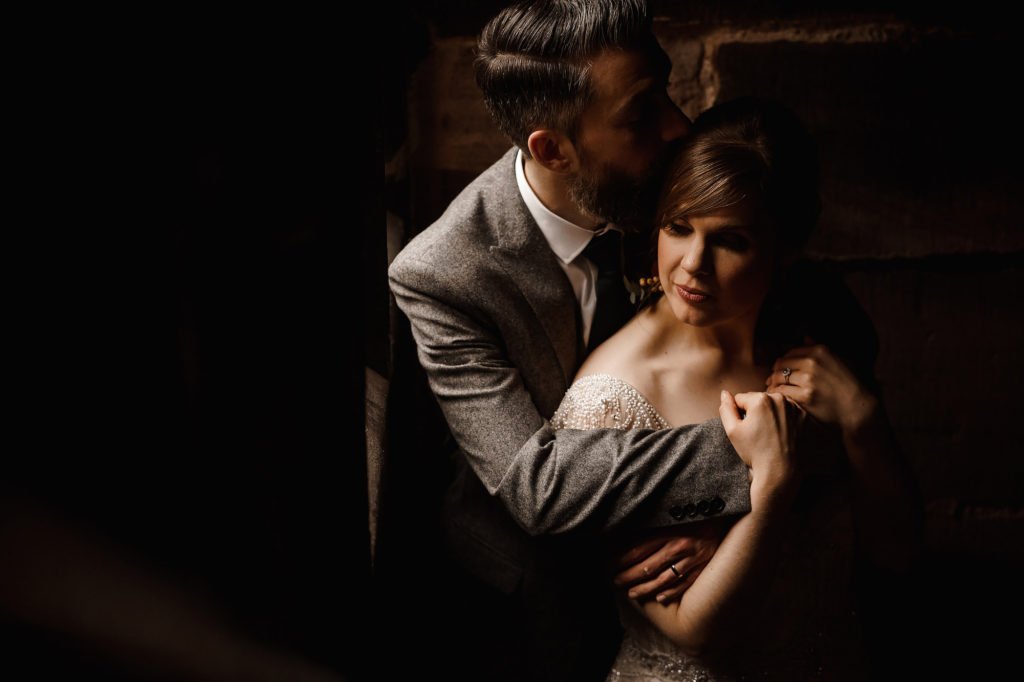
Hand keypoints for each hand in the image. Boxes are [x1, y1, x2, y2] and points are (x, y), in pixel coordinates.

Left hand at [610, 522, 724, 602]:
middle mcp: (678, 547)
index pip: (637, 550)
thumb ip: (651, 525)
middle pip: (646, 568)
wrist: (725, 514)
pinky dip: (670, 593)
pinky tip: (659, 598)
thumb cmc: (693, 512)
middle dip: (627, 577)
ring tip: (631, 593)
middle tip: (615, 582)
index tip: (608, 564)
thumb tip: (625, 535)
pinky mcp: (703, 568)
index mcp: (667, 531)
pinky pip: (684, 585)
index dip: (620, 560)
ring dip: (644, 589)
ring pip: (662, 580)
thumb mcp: (670, 514)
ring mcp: (692, 560)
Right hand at [719, 389, 804, 506]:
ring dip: (771, 416)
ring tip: (770, 436)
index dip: (739, 414)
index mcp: (761, 399)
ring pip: (774, 406)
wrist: (781, 472)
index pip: (741, 399)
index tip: (746, 429)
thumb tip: (725, 393)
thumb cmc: (755, 452)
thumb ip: (726, 408)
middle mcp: (780, 399)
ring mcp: (795, 408)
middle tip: (758, 434)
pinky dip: (785, 421)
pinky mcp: (806, 418)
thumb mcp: (732, 431)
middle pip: (759, 400)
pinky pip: (789, 413)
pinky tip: (782, 435)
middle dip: (756, 413)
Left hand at [766, 336, 877, 433]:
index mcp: (820, 351)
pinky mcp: (805, 396)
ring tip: (772, 388)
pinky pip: (781, 391)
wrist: (858, 408)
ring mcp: (808, 379)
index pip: (790, 352)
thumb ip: (820, 347)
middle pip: (781, 364)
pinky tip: (777, 398)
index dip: (783, 361)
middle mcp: (813, 362)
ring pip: (779, 377)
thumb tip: (804, 336)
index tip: (780, 369)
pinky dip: (776, 394)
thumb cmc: (850, 384)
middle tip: (772, 380)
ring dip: (773, 383)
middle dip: (775, 372)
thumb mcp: (839, 359)